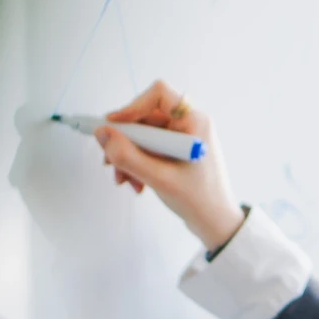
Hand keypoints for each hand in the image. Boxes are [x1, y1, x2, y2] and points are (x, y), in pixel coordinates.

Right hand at [94, 80, 244, 250]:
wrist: (216, 223)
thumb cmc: (198, 200)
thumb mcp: (158, 178)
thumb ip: (127, 156)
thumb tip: (102, 133)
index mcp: (195, 121)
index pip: (159, 94)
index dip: (132, 106)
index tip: (112, 126)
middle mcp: (189, 124)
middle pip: (145, 117)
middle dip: (125, 141)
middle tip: (109, 162)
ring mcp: (182, 138)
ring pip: (143, 135)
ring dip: (128, 156)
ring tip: (124, 181)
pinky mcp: (175, 151)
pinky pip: (148, 148)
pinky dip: (137, 164)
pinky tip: (136, 184)